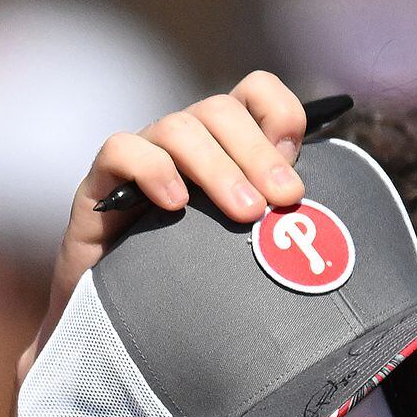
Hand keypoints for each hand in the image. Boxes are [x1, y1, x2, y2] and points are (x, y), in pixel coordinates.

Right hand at [41, 73, 316, 342]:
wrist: (118, 324)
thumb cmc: (188, 286)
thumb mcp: (243, 248)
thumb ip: (273, 217)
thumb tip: (315, 205)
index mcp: (222, 144)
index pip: (254, 92)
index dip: (279, 113)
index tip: (297, 163)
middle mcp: (182, 141)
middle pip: (220, 110)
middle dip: (257, 153)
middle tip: (283, 201)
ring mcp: (140, 158)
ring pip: (179, 127)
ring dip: (218, 168)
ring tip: (244, 213)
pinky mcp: (101, 184)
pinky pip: (121, 150)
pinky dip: (153, 170)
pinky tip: (176, 205)